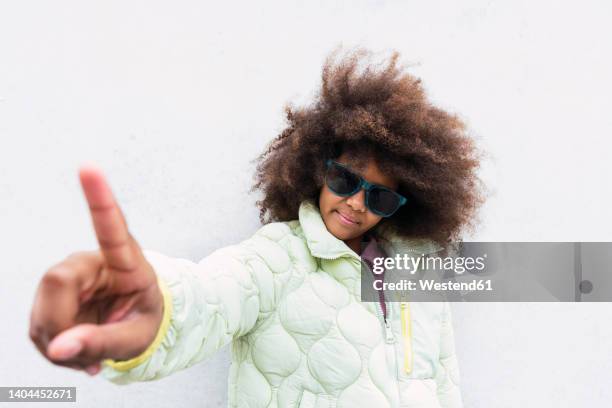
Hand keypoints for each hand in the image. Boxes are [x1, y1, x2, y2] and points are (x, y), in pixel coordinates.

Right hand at [29, 165, 163, 375]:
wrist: (133, 325)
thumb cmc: (144, 320)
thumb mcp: (136, 337)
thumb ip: (102, 343)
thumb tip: (58, 348)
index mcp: (127, 262)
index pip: (112, 228)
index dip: (99, 199)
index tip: (89, 168)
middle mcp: (92, 262)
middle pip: (56, 282)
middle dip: (63, 325)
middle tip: (89, 352)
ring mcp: (68, 277)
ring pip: (42, 309)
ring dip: (61, 342)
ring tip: (90, 350)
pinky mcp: (50, 296)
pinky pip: (38, 327)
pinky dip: (55, 347)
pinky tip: (75, 347)